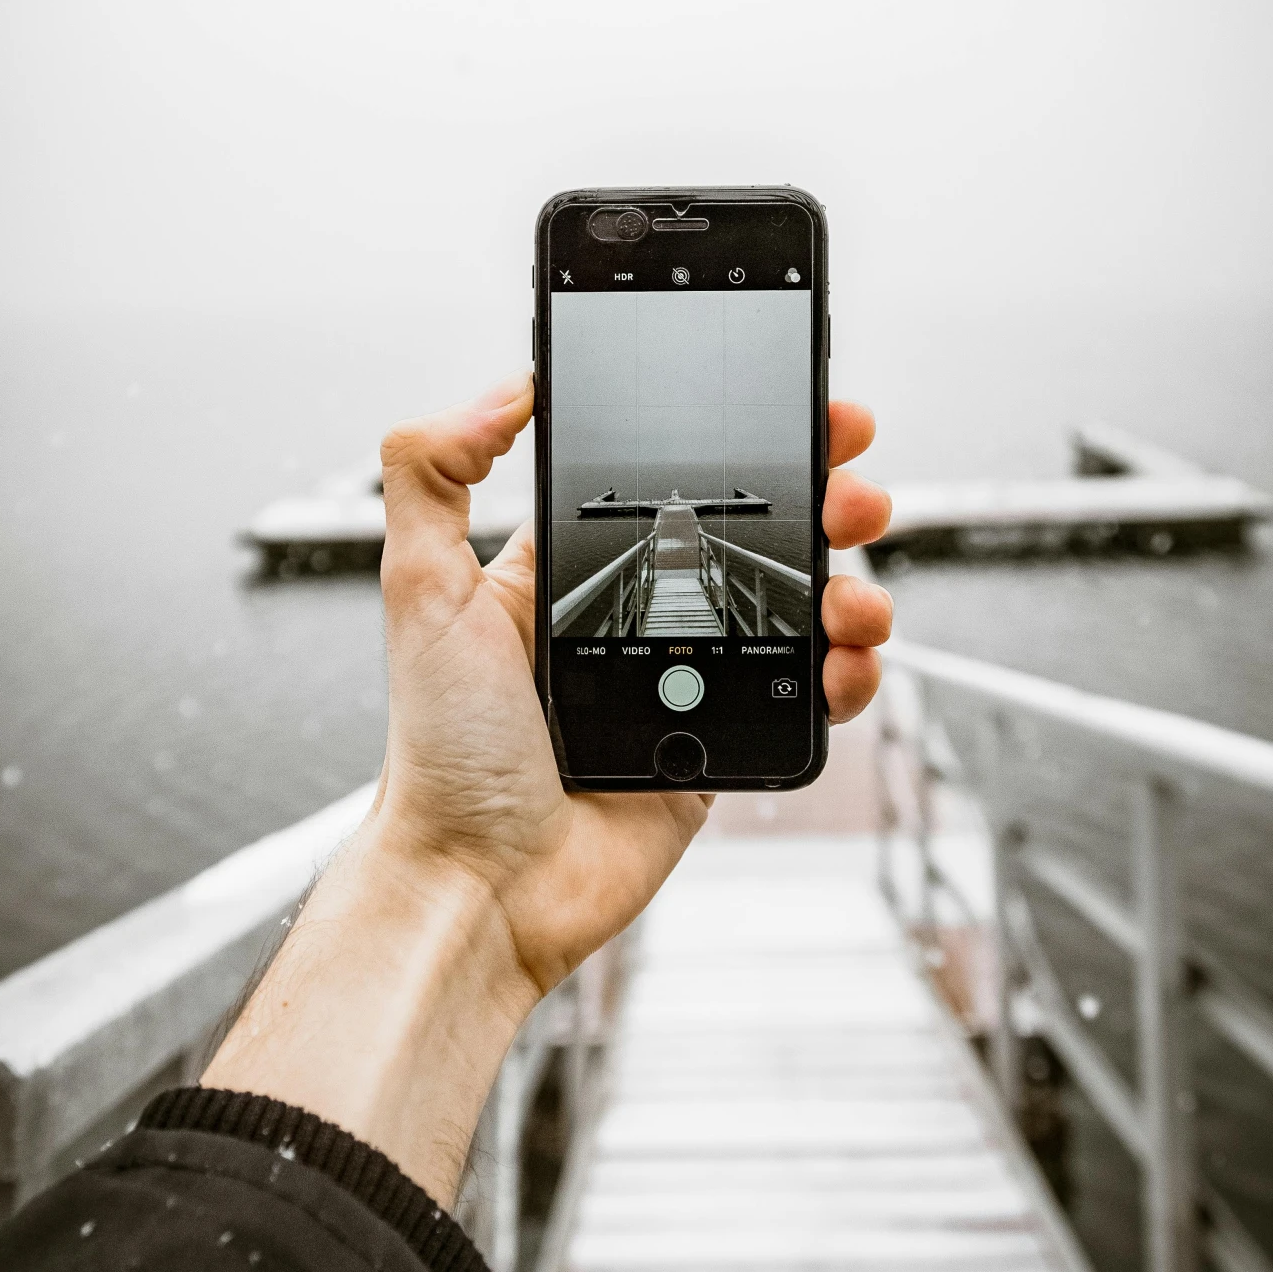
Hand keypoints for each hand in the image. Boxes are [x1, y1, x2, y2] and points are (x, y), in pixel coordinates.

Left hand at [205, 376, 891, 1204]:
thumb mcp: (419, 590)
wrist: (482, 883)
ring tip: (850, 594)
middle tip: (854, 492)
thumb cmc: (441, 753)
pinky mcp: (723, 746)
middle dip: (822, 500)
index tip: (793, 406)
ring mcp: (688, 681)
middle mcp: (637, 616)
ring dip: (848, 587)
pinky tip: (844, 663)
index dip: (740, 442)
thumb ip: (434, 474)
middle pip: (757, 536)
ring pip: (796, 612)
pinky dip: (847, 675)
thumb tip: (500, 388)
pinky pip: (807, 698)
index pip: (673, 481)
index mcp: (572, 570)